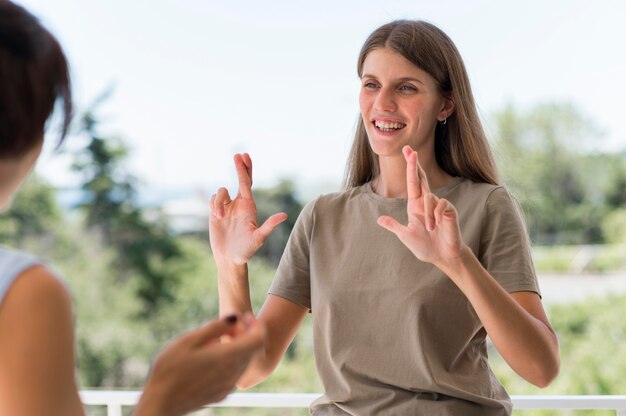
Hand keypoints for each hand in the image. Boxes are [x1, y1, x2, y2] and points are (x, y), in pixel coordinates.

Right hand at [135, 314, 265, 415]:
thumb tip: (235, 317)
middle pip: (253, 350)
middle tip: (228, 326)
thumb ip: (215, 327)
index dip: (256, 325)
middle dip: (246, 334)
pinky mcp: (221, 394)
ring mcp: (228, 386)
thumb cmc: (169, 369)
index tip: (245, 316)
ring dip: (238, 348)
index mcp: (227, 358)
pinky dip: (231, 361)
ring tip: (215, 341)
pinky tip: (210, 358)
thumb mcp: (189, 340)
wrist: (160, 404)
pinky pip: (234, 374)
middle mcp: (232, 374)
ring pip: (244, 362)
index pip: (259, 339)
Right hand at [209, 153, 286, 264]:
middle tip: (238, 155)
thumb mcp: (258, 238)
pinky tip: (217, 217)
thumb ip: (269, 226)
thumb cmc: (246, 250)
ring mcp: (227, 207)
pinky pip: (212, 199)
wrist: (230, 259)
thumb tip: (284, 215)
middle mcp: (239, 204)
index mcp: (249, 206)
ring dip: (219, 202)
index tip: (242, 156)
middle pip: (240, 180)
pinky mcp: (216, 212)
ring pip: (221, 192)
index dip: (245, 169)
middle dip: (239, 167)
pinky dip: (214, 204)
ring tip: (220, 217)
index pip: (247, 183)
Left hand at [377, 145, 464, 267]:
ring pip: (429, 198)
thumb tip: (379, 219)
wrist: (442, 257)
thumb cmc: (425, 246)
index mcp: (415, 205)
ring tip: (430, 229)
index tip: (407, 151)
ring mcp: (438, 205)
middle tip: (410, 150)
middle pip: (421, 178)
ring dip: (427, 216)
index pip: (413, 182)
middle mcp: (427, 202)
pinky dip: (435, 217)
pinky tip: (438, 226)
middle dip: (414, 164)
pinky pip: (440, 205)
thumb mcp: (405, 235)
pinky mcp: (448, 210)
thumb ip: (394, 226)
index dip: (410, 166)